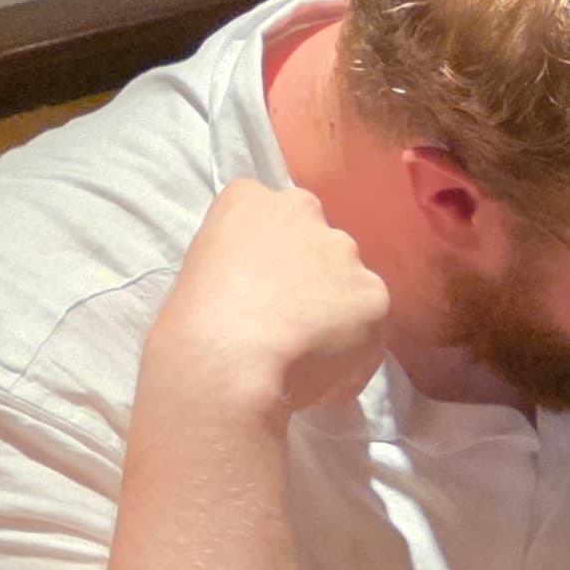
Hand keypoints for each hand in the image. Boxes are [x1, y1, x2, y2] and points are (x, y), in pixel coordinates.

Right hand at [142, 180, 390, 420]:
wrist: (228, 357)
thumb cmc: (196, 320)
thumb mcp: (204, 266)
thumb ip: (244, 258)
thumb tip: (268, 285)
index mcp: (249, 198)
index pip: (272, 215)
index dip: (273, 257)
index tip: (265, 287)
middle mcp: (303, 208)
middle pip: (318, 242)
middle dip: (312, 277)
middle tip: (291, 319)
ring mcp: (344, 250)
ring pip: (350, 280)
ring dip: (338, 309)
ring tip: (310, 350)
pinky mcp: (373, 292)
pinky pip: (371, 323)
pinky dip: (357, 349)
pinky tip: (328, 371)